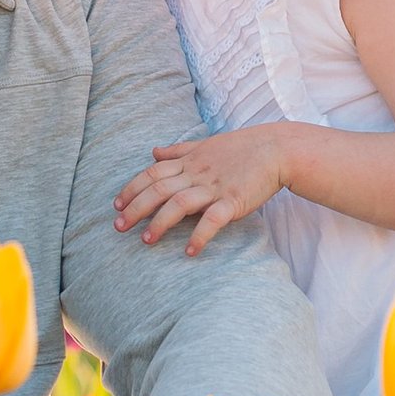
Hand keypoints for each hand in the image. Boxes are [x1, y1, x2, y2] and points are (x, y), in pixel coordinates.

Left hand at [112, 129, 287, 256]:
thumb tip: (153, 152)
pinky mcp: (233, 201)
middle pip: (158, 190)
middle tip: (119, 227)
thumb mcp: (205, 145)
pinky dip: (199, 235)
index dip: (132, 188)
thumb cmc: (241, 148)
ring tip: (146, 241)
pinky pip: (213, 220)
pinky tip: (189, 251)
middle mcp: (197, 173)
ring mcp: (215, 187)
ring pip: (179, 204)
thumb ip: (178, 150)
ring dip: (160, 223)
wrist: (277, 149)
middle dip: (135, 208)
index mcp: (189, 161)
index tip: (117, 205)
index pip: (152, 173)